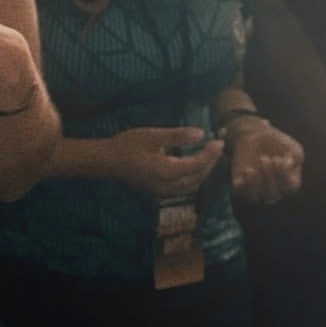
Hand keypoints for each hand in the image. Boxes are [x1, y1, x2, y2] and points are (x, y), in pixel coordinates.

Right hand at [109, 125, 224, 199]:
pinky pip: (183, 189)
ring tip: (208, 157)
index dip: (211, 153)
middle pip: (198, 177)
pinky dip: (192, 179)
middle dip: (210, 163)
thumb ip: (178, 136)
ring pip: (192, 186)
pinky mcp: (158, 192)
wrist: (106, 161)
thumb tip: (201, 134)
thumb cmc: (127, 145)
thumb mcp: (153, 136)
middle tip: (217, 148)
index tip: (219, 141)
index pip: (198, 164)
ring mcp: (163, 192)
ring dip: (203, 173)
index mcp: (168, 172)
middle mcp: (168, 186)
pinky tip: (192, 168)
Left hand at [227, 120, 303, 203]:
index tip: (278, 158)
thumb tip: (288, 163)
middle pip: (272, 195)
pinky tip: (245, 170)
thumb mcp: (291, 146)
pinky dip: (241, 185)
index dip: (284, 176)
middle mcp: (274, 190)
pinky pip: (239, 192)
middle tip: (264, 158)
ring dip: (254, 185)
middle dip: (268, 178)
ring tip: (252, 169)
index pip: (289, 188)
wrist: (256, 136)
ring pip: (255, 199)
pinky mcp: (240, 184)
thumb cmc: (278, 143)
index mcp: (290, 183)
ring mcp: (256, 189)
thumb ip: (295, 155)